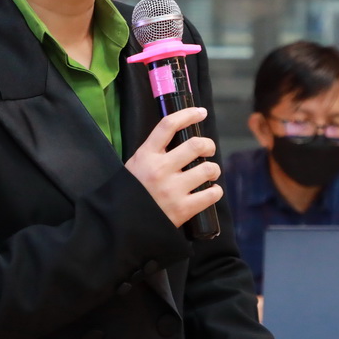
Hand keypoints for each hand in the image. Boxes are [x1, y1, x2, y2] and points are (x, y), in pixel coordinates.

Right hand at [124, 107, 222, 227]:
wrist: (123, 226)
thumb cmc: (131, 193)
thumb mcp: (134, 166)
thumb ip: (153, 153)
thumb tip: (177, 139)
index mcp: (146, 155)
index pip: (168, 125)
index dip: (188, 114)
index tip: (201, 112)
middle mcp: (160, 169)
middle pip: (195, 145)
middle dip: (208, 145)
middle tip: (208, 150)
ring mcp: (172, 190)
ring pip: (208, 169)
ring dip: (213, 169)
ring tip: (209, 173)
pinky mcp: (183, 209)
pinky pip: (212, 194)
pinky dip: (215, 191)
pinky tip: (210, 192)